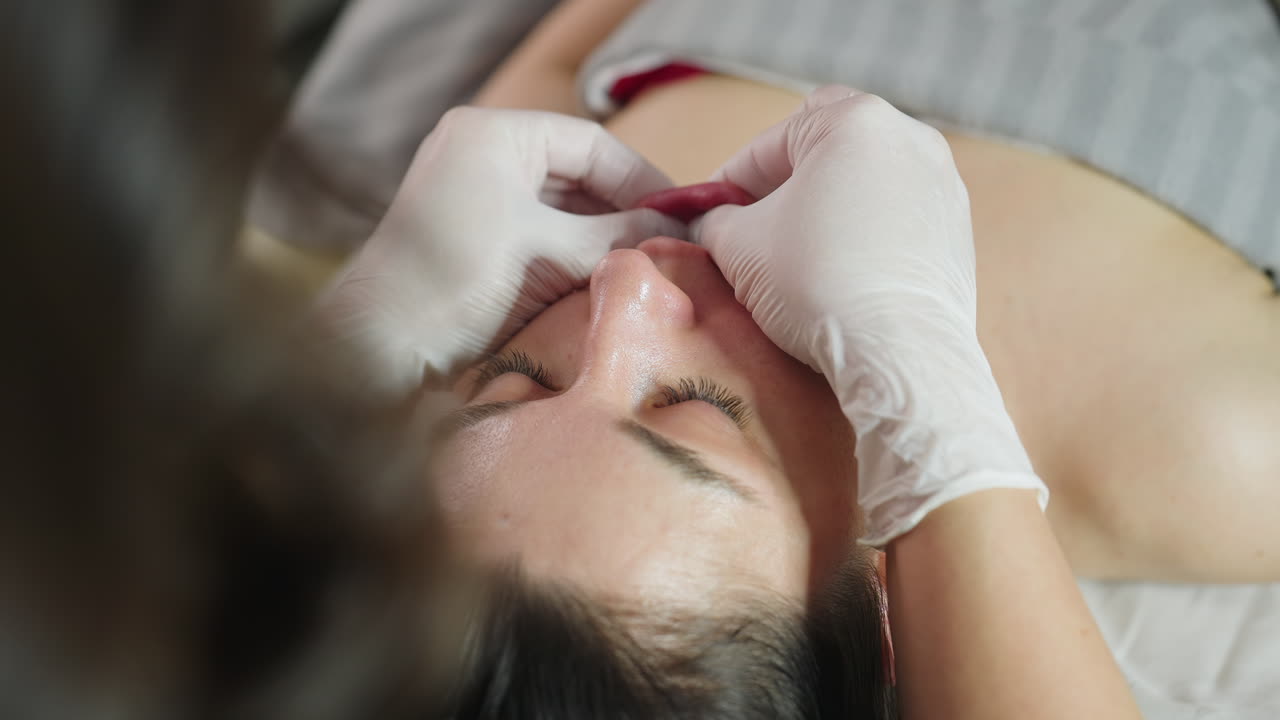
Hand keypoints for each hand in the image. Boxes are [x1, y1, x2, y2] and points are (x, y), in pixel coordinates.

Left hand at [315, 107, 683, 398]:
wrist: (382, 348)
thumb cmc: (455, 282)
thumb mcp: (547, 251)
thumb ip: (616, 236)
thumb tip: (676, 233)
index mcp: (493, 135)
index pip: (589, 143)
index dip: (641, 178)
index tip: (683, 213)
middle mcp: (484, 158)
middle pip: (579, 176)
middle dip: (626, 212)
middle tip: (675, 246)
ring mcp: (478, 202)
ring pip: (564, 212)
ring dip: (606, 240)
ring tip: (651, 267)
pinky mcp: (479, 246)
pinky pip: (543, 241)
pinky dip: (578, 260)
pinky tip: (611, 283)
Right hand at [694, 86, 1045, 544]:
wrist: (898, 352)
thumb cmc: (815, 283)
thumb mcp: (737, 244)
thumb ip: (715, 220)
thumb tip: (713, 222)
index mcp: (855, 120)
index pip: (770, 141)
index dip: (731, 179)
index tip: (710, 215)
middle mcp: (910, 137)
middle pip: (826, 150)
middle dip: (784, 186)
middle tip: (753, 229)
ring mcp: (943, 185)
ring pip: (865, 183)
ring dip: (826, 209)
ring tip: (796, 257)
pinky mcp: (958, 232)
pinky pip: (896, 219)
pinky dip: (865, 235)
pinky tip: (841, 276)